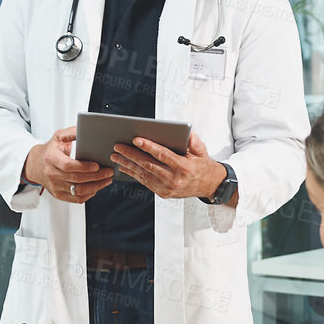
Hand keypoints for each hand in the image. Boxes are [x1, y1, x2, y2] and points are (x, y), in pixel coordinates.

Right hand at [25, 126, 112, 203]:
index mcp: (51, 158)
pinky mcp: (58, 194)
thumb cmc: (50, 150)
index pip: (68, 166)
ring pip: (78, 191)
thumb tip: (86, 128)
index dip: (84, 167)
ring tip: (106, 180)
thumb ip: (72, 132)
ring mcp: (55, 186)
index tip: (97, 165)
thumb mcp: (59, 137)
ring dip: (95, 186)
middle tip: (108, 172)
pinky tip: (96, 188)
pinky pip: (76, 199)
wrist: (35, 165)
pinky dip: (88, 195)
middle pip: (76, 179)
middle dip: (96, 176)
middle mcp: (52, 174)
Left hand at [110, 129, 225, 200]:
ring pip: (143, 174)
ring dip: (127, 165)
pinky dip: (133, 174)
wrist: (208, 185)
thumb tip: (184, 130)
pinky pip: (144, 182)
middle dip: (131, 155)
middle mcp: (174, 179)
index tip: (136, 139)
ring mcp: (167, 188)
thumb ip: (192, 140)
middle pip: (148, 165)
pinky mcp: (162, 193)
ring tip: (115, 156)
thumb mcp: (201, 150)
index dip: (148, 147)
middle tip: (118, 147)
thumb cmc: (201, 164)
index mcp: (184, 167)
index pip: (163, 155)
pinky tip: (124, 167)